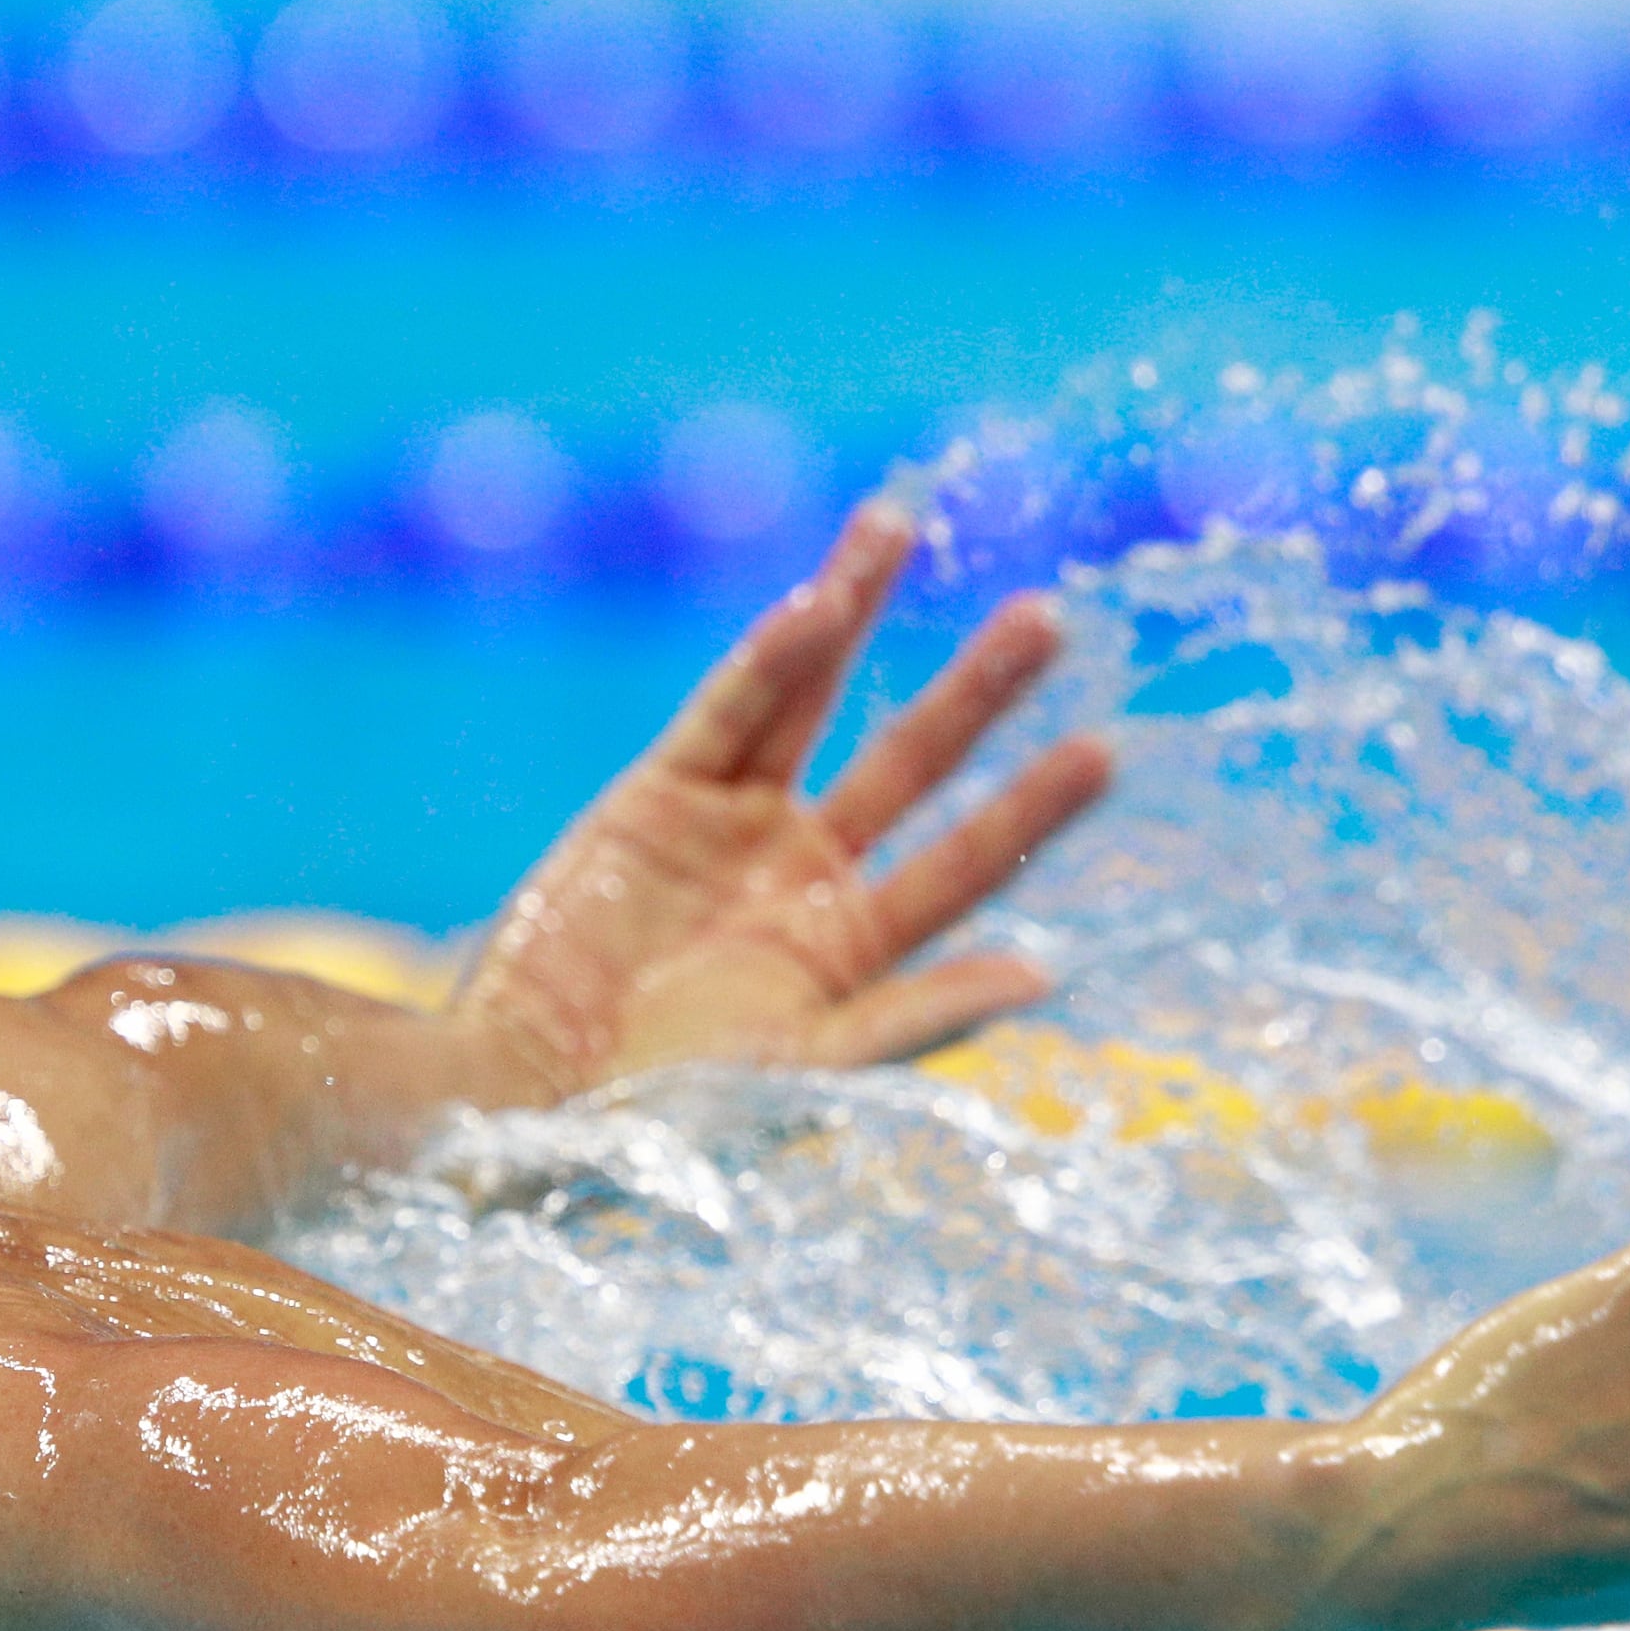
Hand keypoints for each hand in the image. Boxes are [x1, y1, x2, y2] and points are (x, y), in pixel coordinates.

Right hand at [453, 501, 1108, 1096]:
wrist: (526, 1093)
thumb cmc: (666, 1109)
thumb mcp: (804, 1067)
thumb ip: (914, 1018)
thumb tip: (1041, 978)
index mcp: (850, 946)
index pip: (962, 861)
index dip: (1029, 808)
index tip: (1103, 751)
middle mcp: (800, 871)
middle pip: (909, 759)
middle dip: (975, 690)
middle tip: (1048, 618)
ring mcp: (729, 823)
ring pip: (812, 696)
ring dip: (858, 610)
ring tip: (904, 520)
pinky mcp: (656, 792)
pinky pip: (724, 711)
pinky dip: (768, 658)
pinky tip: (817, 603)